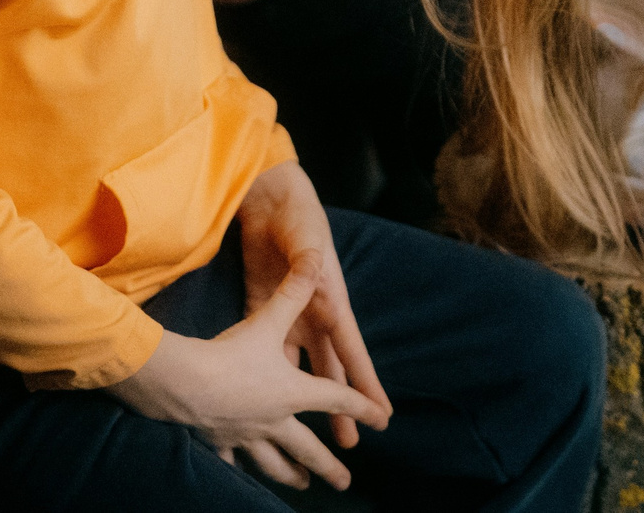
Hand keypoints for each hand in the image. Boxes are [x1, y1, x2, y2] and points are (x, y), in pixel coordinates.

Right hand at [110, 253, 388, 490]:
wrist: (184, 384)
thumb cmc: (230, 353)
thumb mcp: (265, 320)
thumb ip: (292, 291)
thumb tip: (316, 260)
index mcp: (293, 392)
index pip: (337, 398)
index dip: (362, 405)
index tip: (382, 420)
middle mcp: (275, 419)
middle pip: (308, 446)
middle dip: (329, 464)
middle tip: (345, 482)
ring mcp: (246, 434)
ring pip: (273, 461)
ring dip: (290, 473)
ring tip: (303, 484)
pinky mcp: (218, 440)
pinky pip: (231, 461)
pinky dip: (236, 473)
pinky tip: (239, 481)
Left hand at [236, 165, 390, 452]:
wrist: (271, 199)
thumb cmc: (298, 216)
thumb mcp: (306, 237)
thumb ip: (308, 257)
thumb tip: (313, 266)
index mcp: (331, 302)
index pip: (352, 350)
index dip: (366, 384)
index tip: (382, 414)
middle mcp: (314, 315)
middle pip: (330, 371)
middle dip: (340, 406)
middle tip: (351, 443)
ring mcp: (288, 315)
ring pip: (300, 368)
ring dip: (306, 399)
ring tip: (314, 433)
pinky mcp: (261, 309)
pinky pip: (267, 348)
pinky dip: (270, 373)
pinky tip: (266, 398)